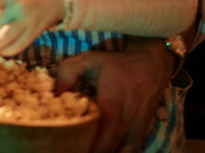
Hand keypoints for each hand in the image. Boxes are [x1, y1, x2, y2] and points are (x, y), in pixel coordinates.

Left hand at [55, 38, 171, 152]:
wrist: (150, 67)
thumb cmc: (116, 65)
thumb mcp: (88, 60)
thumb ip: (67, 74)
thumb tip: (54, 96)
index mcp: (112, 106)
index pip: (102, 141)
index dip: (85, 150)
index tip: (68, 148)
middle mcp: (127, 124)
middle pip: (107, 152)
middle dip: (88, 152)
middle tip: (70, 148)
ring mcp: (136, 133)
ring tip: (82, 147)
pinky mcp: (139, 137)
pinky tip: (97, 148)